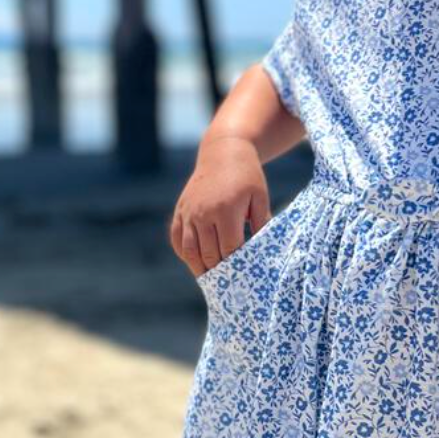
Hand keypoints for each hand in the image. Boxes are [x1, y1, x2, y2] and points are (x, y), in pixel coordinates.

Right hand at [169, 135, 271, 277]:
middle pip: (209, 254)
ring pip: (189, 251)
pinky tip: (195, 261)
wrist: (223, 152)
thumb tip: (261, 251)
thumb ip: (261, 224)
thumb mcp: (260, 197)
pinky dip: (184, 253)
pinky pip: (177, 239)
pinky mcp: (180, 210)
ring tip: (210, 280)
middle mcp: (203, 213)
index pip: (229, 249)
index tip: (244, 276)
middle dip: (219, 271)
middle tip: (229, 285)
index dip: (236, 265)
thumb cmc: (247, 176)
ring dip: (199, 268)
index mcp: (226, 210)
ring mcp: (189, 212)